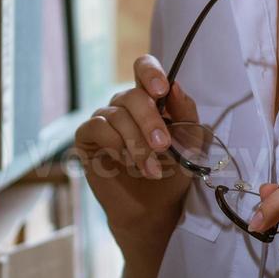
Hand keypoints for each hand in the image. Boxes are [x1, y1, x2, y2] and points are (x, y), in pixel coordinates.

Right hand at [74, 54, 193, 235]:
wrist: (155, 209)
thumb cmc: (174, 172)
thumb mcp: (191, 141)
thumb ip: (186, 112)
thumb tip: (174, 86)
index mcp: (150, 99)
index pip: (143, 68)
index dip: (150, 72)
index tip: (161, 90)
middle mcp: (124, 105)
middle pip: (132, 95)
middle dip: (149, 122)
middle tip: (163, 146)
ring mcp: (104, 120)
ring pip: (116, 116)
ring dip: (137, 145)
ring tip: (151, 170)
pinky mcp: (87, 137)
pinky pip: (97, 127)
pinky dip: (115, 146)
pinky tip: (126, 163)